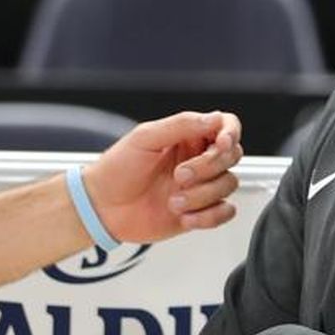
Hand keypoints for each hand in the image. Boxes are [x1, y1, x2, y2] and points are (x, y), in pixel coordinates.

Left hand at [81, 111, 244, 242]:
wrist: (102, 207)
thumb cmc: (116, 169)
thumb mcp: (144, 138)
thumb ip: (180, 125)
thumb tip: (213, 118)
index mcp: (187, 136)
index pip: (225, 125)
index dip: (230, 133)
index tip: (220, 143)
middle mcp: (197, 159)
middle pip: (231, 156)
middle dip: (208, 167)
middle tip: (179, 175)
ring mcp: (200, 186)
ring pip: (228, 185)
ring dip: (202, 195)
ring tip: (173, 200)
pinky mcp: (199, 211)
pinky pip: (224, 213)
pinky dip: (208, 216)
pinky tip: (185, 216)